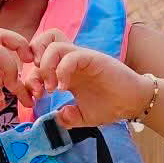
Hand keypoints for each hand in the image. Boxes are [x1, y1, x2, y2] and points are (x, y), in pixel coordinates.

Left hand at [29, 32, 151, 126]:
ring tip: (51, 88)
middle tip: (40, 90)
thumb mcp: (83, 117)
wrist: (132, 103)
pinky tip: (64, 88)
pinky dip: (62, 70)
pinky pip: (72, 55)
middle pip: (42, 44)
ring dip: (46, 66)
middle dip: (33, 66)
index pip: (38, 61)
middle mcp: (71, 62)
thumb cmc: (110, 106)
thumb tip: (58, 117)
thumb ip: (68, 118)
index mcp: (65, 72)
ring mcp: (82, 58)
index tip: (35, 97)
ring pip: (54, 45)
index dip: (31, 78)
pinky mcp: (93, 58)